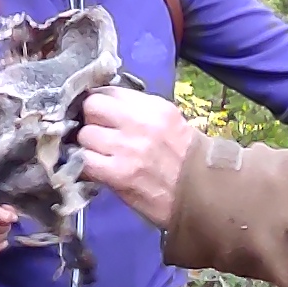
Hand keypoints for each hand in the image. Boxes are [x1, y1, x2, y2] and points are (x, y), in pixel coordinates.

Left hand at [75, 90, 200, 228]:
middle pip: (92, 107)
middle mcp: (140, 122)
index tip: (101, 114)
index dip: (100, 103)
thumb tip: (105, 107)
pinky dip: (86, 166)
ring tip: (99, 155)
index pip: (109, 91)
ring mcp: (128, 148)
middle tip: (98, 133)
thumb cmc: (185, 159)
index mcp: (153, 106)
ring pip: (85, 135)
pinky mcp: (119, 174)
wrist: (203, 195)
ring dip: (88, 146)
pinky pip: (86, 161)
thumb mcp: (168, 122)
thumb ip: (137, 110)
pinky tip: (96, 170)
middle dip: (90, 120)